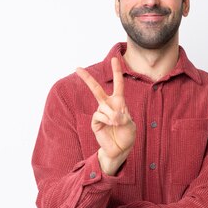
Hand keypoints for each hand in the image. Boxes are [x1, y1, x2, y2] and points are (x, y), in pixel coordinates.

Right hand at [76, 57, 136, 174]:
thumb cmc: (127, 135)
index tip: (115, 58)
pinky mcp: (95, 122)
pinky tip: (111, 125)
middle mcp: (108, 105)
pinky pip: (99, 115)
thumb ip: (123, 118)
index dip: (116, 71)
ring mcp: (100, 113)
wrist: (120, 149)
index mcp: (119, 102)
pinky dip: (107, 120)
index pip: (118, 84)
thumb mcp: (130, 125)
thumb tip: (111, 115)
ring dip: (112, 116)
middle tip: (77, 68)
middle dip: (87, 79)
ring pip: (103, 107)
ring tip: (117, 124)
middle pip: (96, 89)